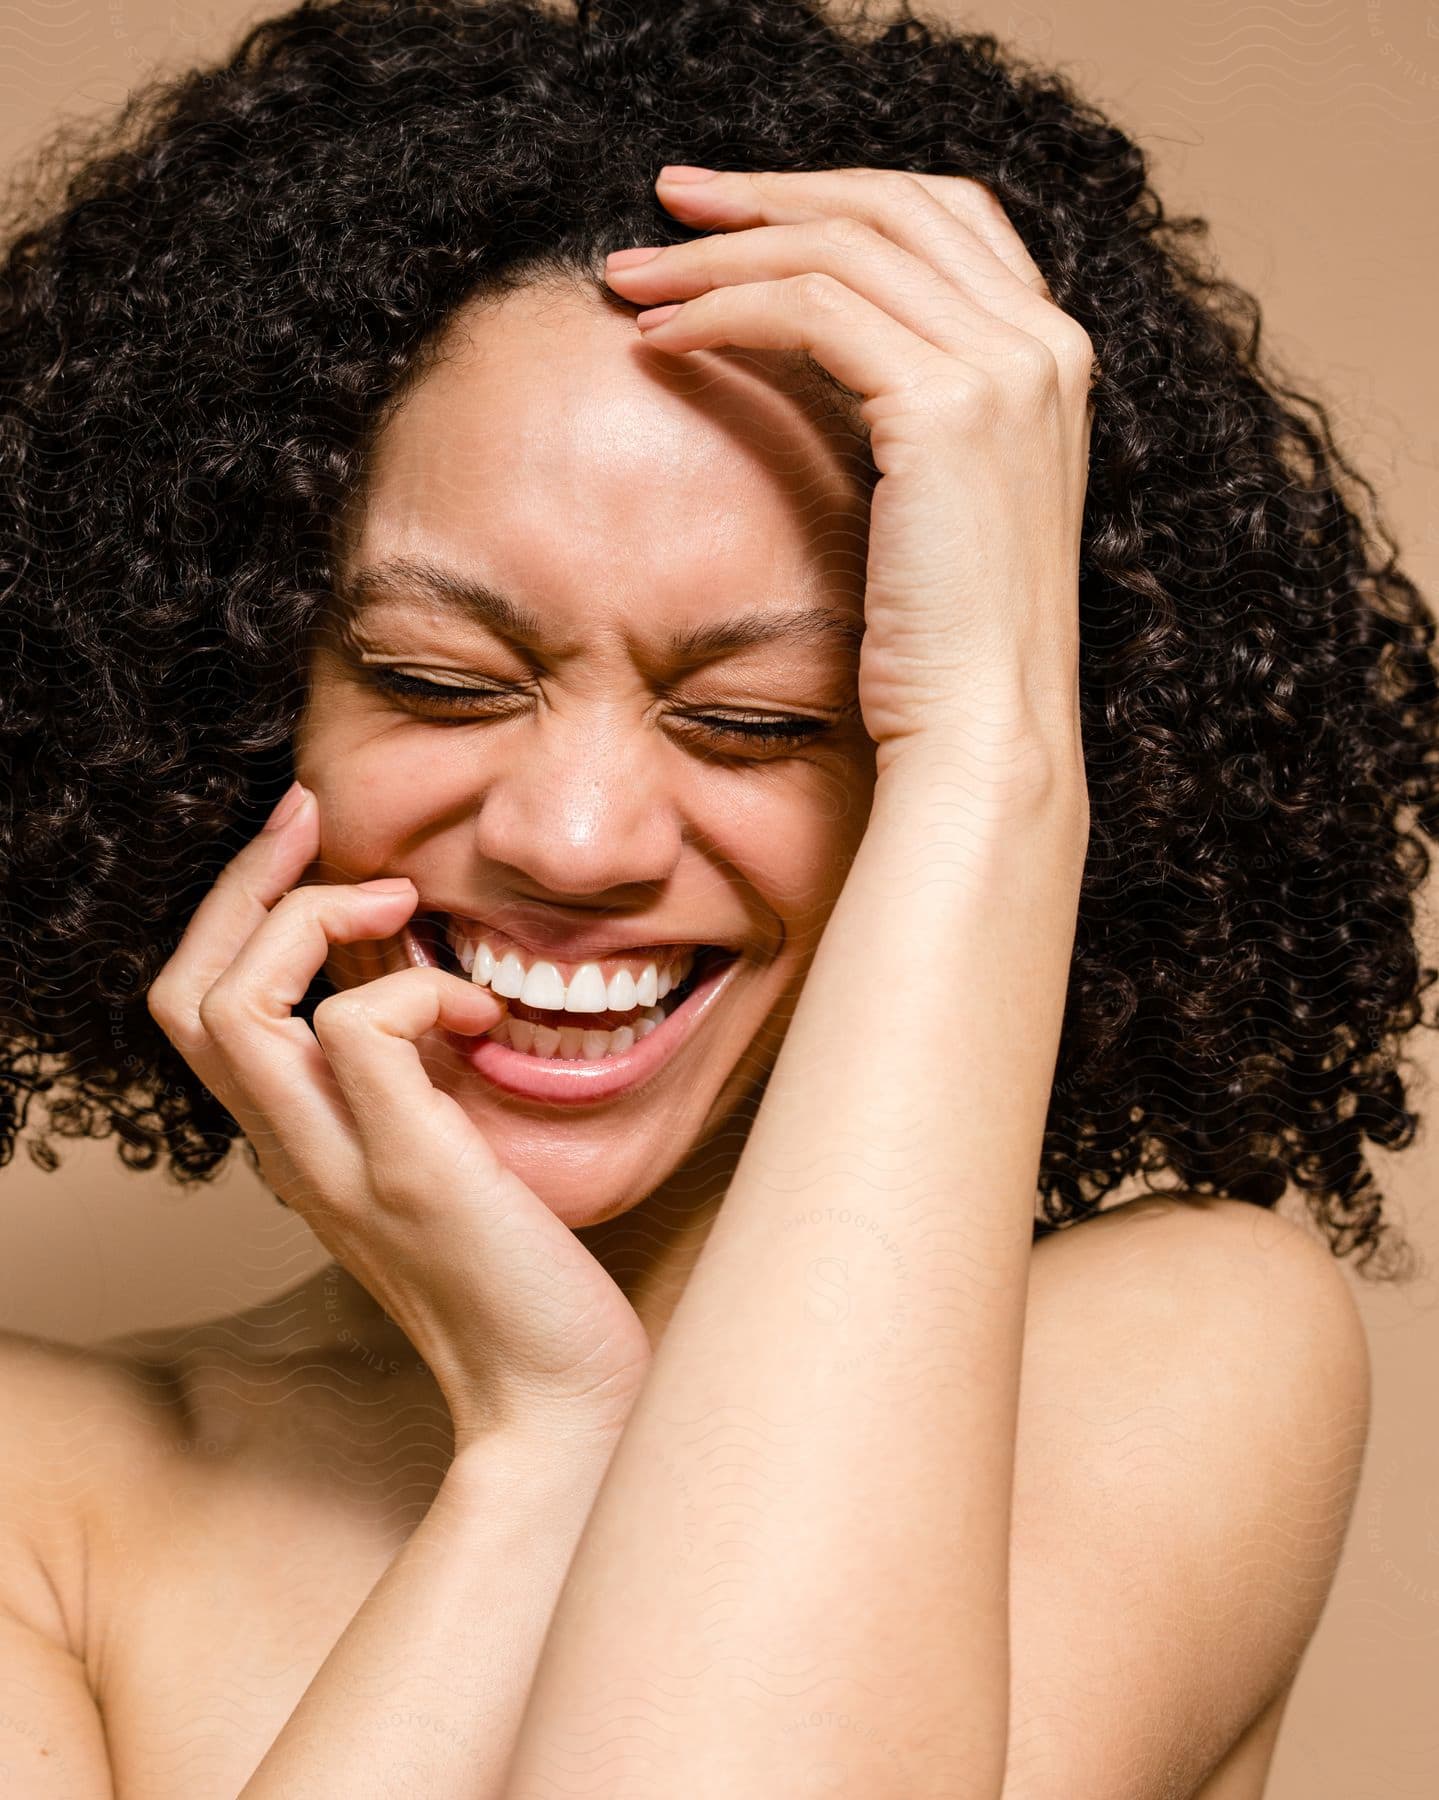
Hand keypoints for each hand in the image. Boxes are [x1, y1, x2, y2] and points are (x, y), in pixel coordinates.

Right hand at [145, 785, 653, 1450]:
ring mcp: (342, 1168)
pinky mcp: (410, 1172)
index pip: (204, 1013)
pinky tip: (479, 1017)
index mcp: (301, 1148)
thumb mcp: (448, 1158)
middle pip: (189, 995)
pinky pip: (356, 1032)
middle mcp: (296, 1157)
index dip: (236, 915)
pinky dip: (415, 990)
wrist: (559, 1401)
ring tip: (403, 912)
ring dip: (316, 921)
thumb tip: (430, 985)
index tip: (307, 846)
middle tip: (315, 821)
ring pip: (238, 1006)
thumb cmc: (523, 1280)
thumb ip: (415, 1084)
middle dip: (244, 884)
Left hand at [605, 164, 1095, 795]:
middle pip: (888, 206)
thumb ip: (911, 415)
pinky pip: (808, 312)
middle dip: (766, 192)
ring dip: (720, 251)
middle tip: (667, 200)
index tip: (733, 208)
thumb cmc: (943, 648)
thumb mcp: (937, 506)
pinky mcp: (944, 409)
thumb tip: (819, 363)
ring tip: (631, 274)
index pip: (939, 217)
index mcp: (1050, 358)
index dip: (829, 193)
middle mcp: (1044, 344)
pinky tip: (659, 342)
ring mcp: (1006, 369)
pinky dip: (723, 310)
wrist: (982, 733)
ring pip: (838, 250)